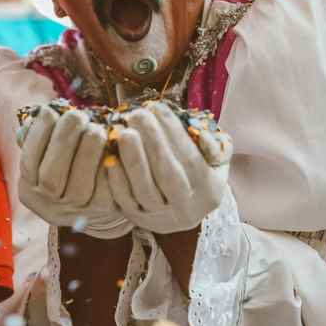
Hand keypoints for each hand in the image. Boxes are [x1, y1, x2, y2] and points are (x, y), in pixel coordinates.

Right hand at [18, 106, 131, 238]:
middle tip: (76, 115)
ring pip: (79, 187)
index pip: (28, 164)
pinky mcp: (104, 209)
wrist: (96, 204)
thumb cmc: (69, 167)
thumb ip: (43, 136)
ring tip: (95, 128)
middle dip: (63, 141)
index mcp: (30, 188)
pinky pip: (106, 189)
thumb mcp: (49, 155)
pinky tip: (113, 143)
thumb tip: (43, 114)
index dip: (38, 135)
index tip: (49, 111)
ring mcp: (76, 211)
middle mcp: (49, 205)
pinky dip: (109, 164)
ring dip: (87, 152)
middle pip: (51, 178)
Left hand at [108, 102, 231, 233]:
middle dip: (152, 141)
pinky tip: (109, 154)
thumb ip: (214, 145)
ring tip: (121, 130)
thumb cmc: (197, 170)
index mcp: (209, 191)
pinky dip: (116, 177)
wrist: (179, 209)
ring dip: (131, 158)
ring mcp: (160, 218)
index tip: (157, 106)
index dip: (173, 132)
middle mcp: (186, 210)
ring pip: (144, 189)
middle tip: (136, 114)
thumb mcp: (216, 158)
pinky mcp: (137, 218)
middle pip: (168, 175)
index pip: (190, 160)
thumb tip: (200, 134)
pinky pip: (124, 200)